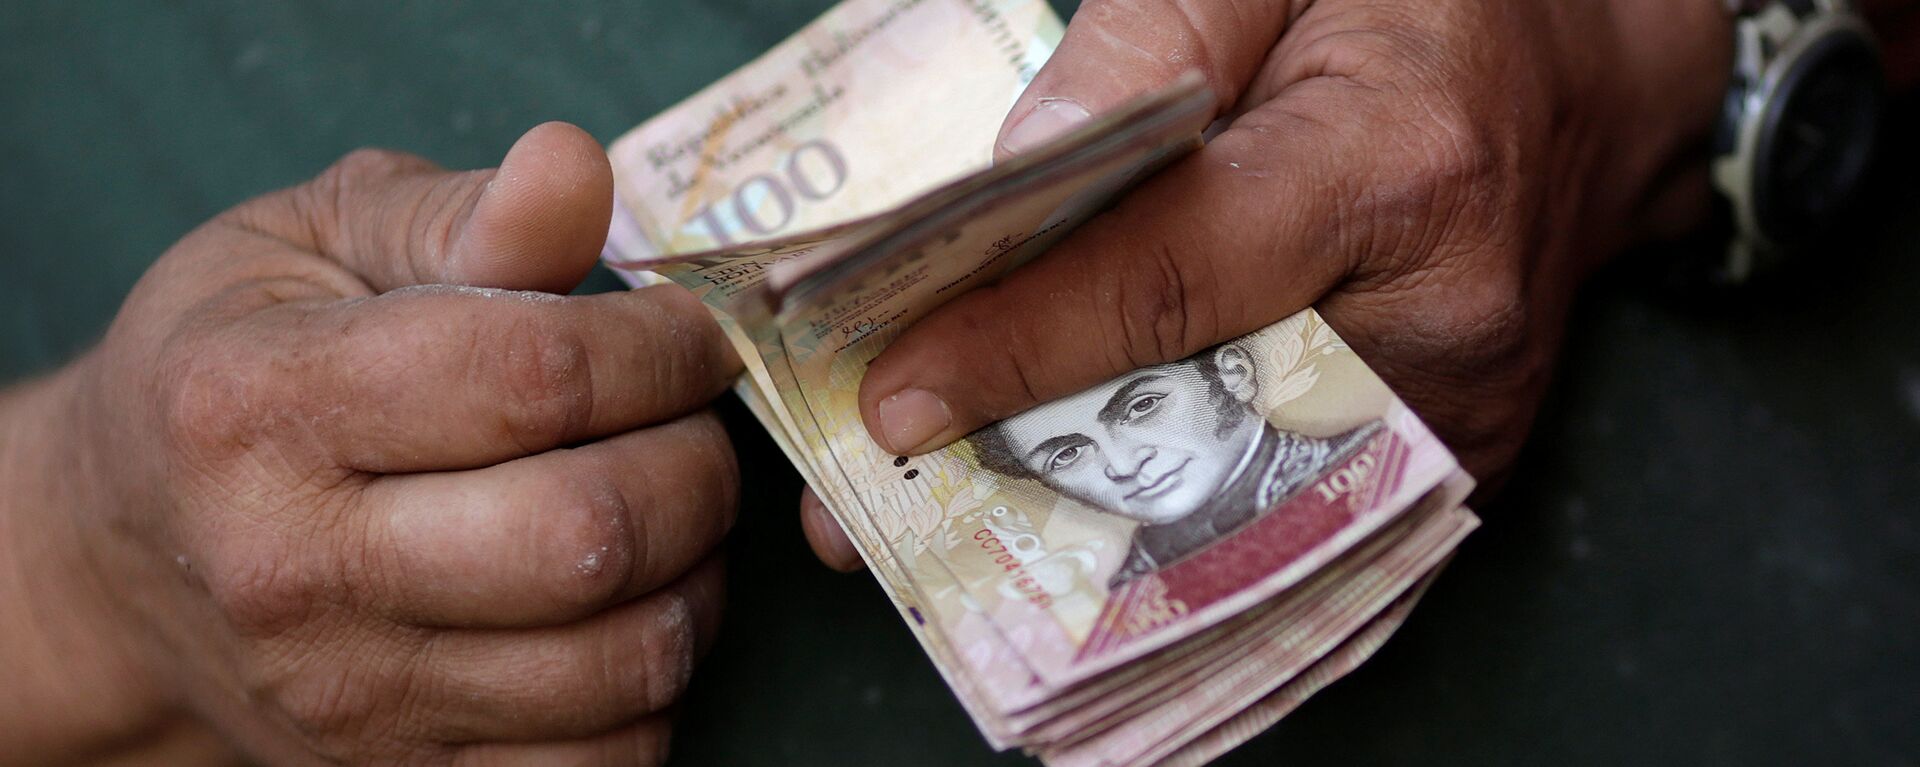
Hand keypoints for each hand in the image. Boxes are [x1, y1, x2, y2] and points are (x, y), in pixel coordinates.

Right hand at [0, 123, 741, 763]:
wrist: (122, 554)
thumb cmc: (232, 373)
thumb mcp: (311, 245)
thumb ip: (457, 213)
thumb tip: (575, 170)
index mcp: (265, 407)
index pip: (537, 376)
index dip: (661, 347)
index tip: (687, 335)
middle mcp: (297, 570)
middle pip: (591, 533)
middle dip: (697, 464)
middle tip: (689, 423)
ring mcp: (350, 699)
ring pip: (623, 659)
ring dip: (695, 576)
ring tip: (662, 512)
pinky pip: (602, 761)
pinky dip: (656, 686)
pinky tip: (623, 610)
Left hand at [799, 0, 1733, 568]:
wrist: (1586, 83)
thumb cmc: (1426, 4)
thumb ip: (1148, 43)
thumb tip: (1013, 172)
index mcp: (1400, 162)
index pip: (1175, 273)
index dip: (1022, 339)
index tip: (892, 398)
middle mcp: (1445, 320)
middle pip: (1187, 411)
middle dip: (1018, 452)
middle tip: (866, 503)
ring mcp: (1457, 416)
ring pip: (1227, 484)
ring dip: (1074, 496)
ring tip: (934, 506)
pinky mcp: (1446, 463)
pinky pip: (1281, 500)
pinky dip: (1166, 501)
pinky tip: (1061, 493)